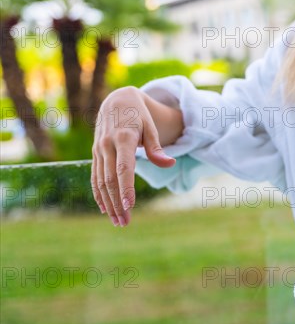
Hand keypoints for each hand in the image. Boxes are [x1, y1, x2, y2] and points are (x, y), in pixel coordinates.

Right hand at [91, 86, 176, 226]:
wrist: (116, 101)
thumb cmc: (139, 116)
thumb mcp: (151, 127)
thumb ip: (157, 148)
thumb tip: (170, 163)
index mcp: (124, 138)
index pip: (124, 167)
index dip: (126, 187)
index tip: (129, 205)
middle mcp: (108, 145)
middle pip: (111, 179)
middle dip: (118, 203)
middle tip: (125, 223)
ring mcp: (99, 150)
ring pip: (101, 181)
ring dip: (108, 203)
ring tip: (117, 221)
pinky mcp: (95, 154)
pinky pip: (95, 177)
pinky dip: (99, 194)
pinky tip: (105, 209)